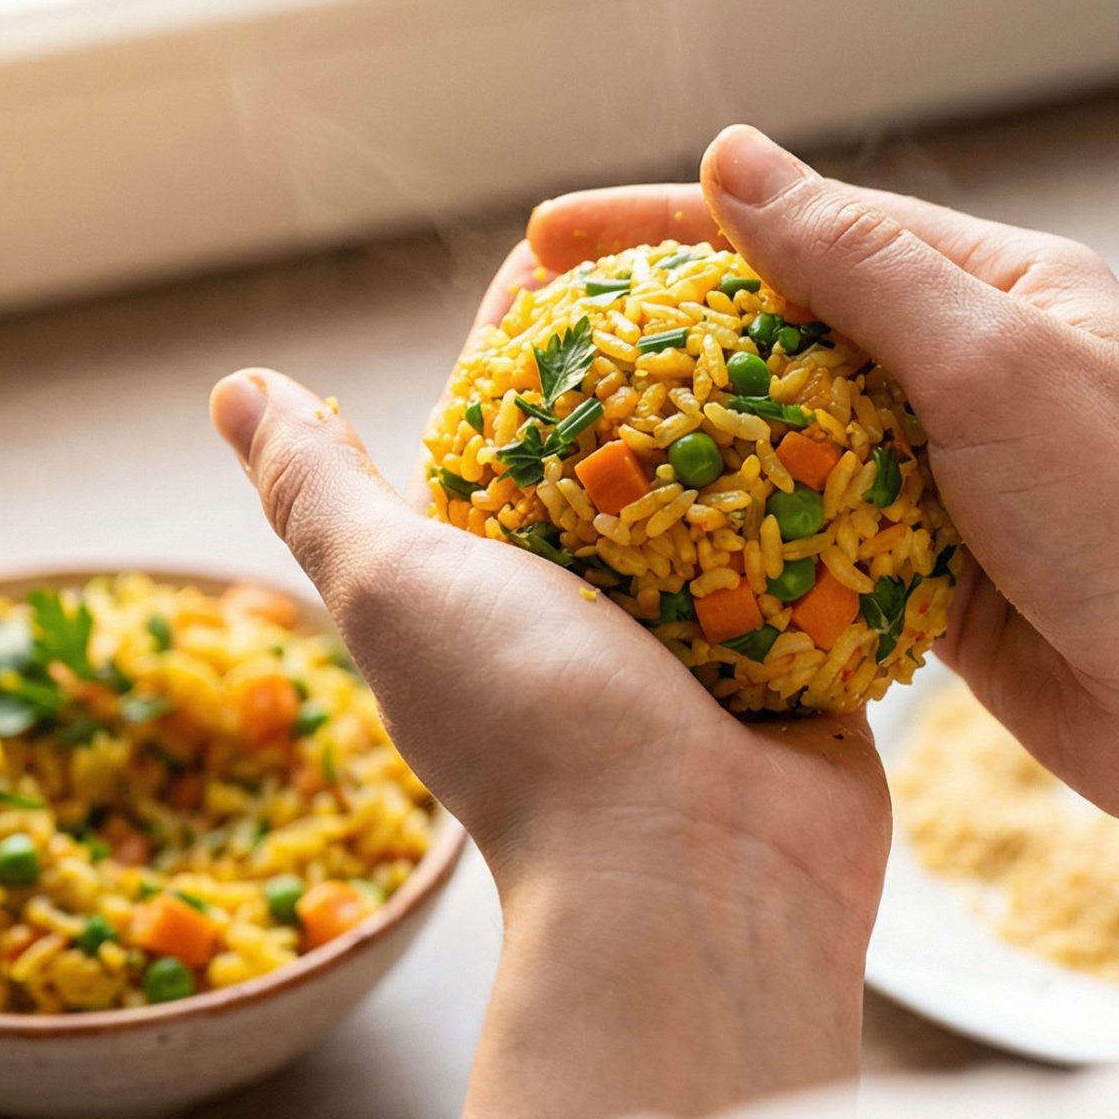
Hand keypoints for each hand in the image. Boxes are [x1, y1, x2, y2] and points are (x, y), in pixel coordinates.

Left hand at [208, 202, 888, 1118]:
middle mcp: (593, 600)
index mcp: (489, 575)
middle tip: (733, 253)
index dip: (536, 318)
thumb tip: (235, 389)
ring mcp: (705, 632)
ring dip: (774, 409)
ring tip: (818, 305)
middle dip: (674, 346)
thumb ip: (320, 487)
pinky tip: (883, 411)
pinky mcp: (804, 659)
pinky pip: (831, 552)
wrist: (692, 882)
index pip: (508, 409)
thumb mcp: (393, 584)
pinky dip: (850, 493)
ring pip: (742, 487)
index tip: (589, 237)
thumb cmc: (530, 732)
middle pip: (636, 438)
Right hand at [525, 126, 1118, 956]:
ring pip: (795, 436)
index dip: (673, 222)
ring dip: (695, 434)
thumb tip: (737, 156)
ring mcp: (960, 475)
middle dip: (666, 326)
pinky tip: (657, 544)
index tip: (550, 235)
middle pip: (792, 325)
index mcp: (1006, 287)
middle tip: (532, 337)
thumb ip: (864, 270)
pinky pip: (820, 535)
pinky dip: (746, 532)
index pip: (813, 224)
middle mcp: (981, 368)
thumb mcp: (996, 370)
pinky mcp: (943, 576)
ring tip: (568, 438)